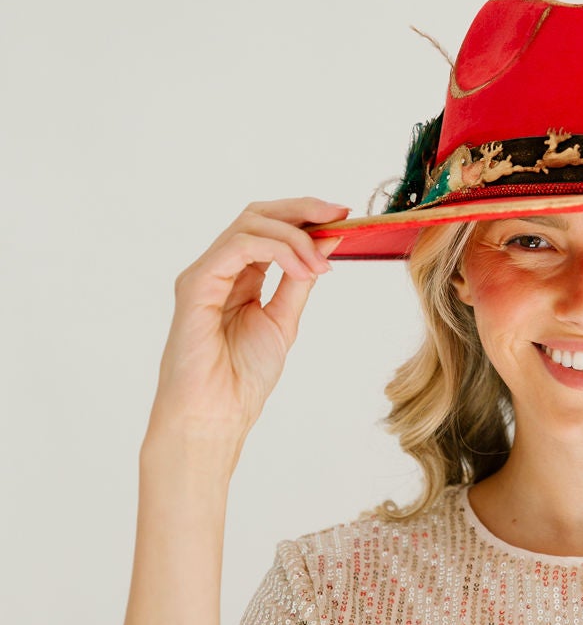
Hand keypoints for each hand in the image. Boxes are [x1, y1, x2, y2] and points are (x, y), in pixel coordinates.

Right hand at [144, 197, 349, 452]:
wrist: (215, 415)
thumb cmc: (241, 378)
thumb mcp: (284, 320)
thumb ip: (300, 280)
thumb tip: (328, 241)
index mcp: (239, 276)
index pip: (269, 227)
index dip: (305, 215)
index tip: (344, 216)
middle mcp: (219, 269)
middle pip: (257, 215)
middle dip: (302, 209)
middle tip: (340, 216)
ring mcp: (204, 273)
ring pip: (249, 224)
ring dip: (295, 236)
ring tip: (321, 263)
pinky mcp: (196, 284)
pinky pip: (237, 247)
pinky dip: (277, 250)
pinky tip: (302, 270)